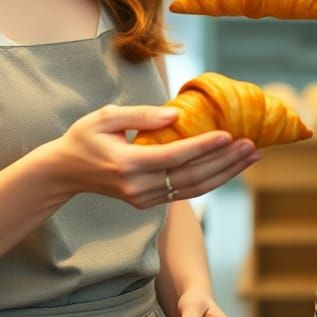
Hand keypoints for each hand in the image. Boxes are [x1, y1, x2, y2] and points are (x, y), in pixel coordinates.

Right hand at [50, 104, 258, 208]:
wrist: (64, 172)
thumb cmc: (84, 137)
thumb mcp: (105, 116)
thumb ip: (140, 115)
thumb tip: (176, 114)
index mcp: (127, 164)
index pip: (174, 157)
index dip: (204, 147)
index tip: (229, 134)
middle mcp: (138, 187)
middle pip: (191, 177)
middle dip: (225, 162)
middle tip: (252, 145)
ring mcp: (143, 199)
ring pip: (194, 190)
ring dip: (225, 173)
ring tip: (251, 156)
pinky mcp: (148, 202)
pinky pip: (186, 193)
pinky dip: (211, 180)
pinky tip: (230, 166)